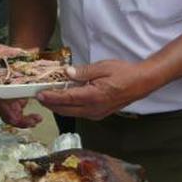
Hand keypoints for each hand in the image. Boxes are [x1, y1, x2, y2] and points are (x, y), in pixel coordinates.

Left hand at [36, 59, 156, 119]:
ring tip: (48, 97)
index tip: (39, 94)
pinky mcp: (99, 114)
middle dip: (50, 104)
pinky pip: (79, 113)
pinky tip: (64, 99)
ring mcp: (97, 114)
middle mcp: (94, 109)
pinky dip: (69, 108)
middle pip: (66, 110)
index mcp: (94, 96)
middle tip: (38, 96)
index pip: (67, 98)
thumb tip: (67, 73)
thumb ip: (83, 71)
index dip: (51, 97)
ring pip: (72, 113)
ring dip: (59, 107)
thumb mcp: (103, 67)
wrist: (142, 83)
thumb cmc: (124, 73)